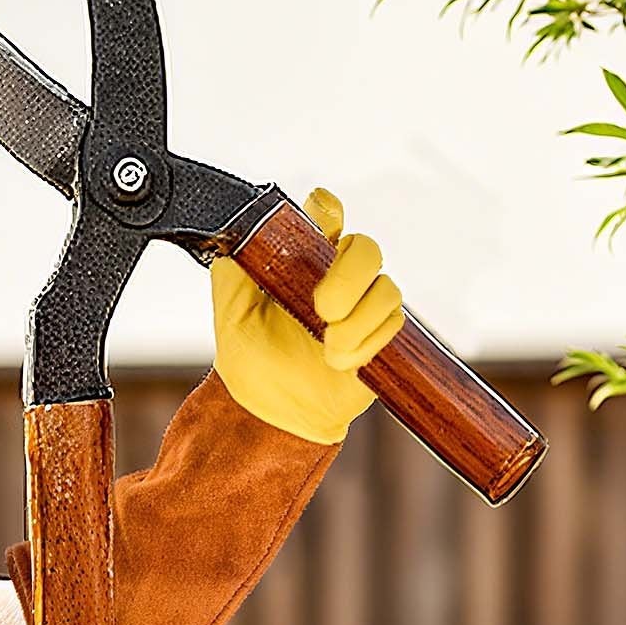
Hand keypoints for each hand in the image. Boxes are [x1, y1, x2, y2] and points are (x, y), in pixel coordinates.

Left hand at [211, 186, 404, 444]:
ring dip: (358, 322)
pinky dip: (367, 344)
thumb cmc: (250, 359)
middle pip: (366, 247)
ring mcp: (363, 304)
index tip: (325, 226)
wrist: (270, 411)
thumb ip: (232, 273)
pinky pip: (393, 325)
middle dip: (350, 277)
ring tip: (328, 351)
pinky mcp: (381, 335)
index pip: (326, 213)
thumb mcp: (231, 314)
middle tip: (323, 309)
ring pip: (387, 289)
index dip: (329, 212)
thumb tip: (232, 240)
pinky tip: (341, 363)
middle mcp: (337, 275)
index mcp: (303, 259)